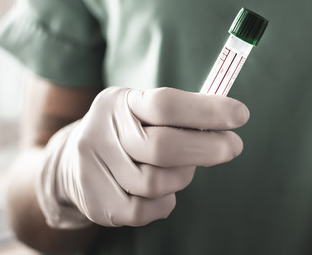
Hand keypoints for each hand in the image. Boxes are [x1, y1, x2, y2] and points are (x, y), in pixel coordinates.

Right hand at [36, 87, 248, 227]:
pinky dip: (166, 202)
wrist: (71, 163)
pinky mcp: (97, 203)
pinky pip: (146, 209)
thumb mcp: (144, 109)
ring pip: (157, 182)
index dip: (207, 110)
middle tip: (233, 146)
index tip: (241, 115)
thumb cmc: (128, 132)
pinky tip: (166, 191)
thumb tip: (229, 118)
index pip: (166, 104)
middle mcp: (101, 132)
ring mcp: (94, 169)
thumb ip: (181, 113)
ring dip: (182, 176)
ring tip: (184, 169)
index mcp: (120, 102)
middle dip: (208, 148)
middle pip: (163, 147)